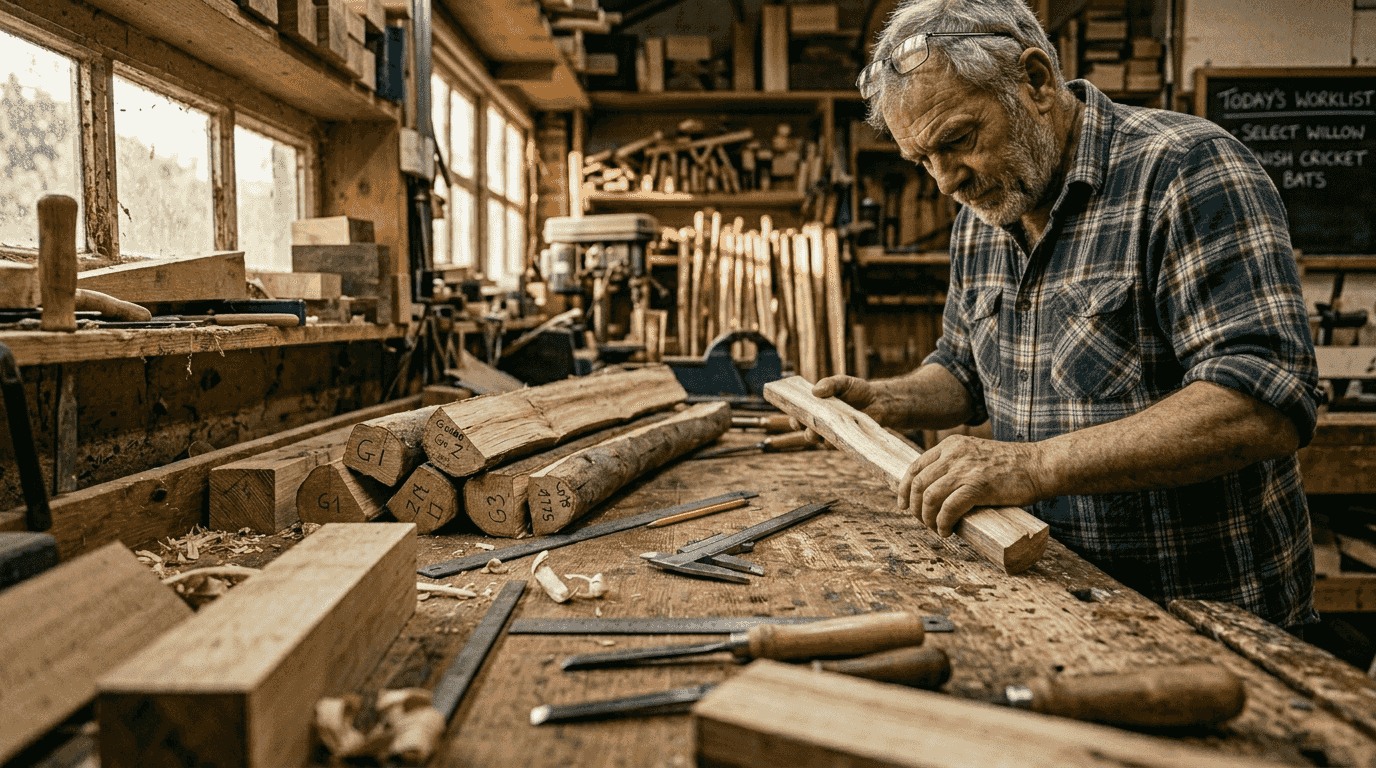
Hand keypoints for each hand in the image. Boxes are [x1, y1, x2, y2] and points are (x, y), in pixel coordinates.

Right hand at [789, 376, 880, 441]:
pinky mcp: (844, 441)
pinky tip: (836, 436)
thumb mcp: (843, 382)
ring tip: (817, 433)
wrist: (879, 402)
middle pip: (806, 430)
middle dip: (803, 430)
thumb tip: (815, 391)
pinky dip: (833, 441)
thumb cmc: (858, 390)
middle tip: (806, 426)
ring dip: (815, 437)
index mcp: (817, 407)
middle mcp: (822, 422)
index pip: (800, 414)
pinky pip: (835, 445)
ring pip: (818, 440)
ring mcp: (833, 433)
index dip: (794, 417)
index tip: (794, 417)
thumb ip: (830, 383)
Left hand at [897, 435, 1047, 537]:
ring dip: (927, 518)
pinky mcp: (978, 486)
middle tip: (922, 522)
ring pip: (928, 497)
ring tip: (936, 529)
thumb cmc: (1010, 467)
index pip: (915, 466)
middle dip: (914, 508)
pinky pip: (948, 509)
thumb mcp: (975, 455)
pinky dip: (943, 523)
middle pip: (917, 484)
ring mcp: (965, 469)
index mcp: (951, 445)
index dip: (904, 488)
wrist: (1039, 466)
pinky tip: (948, 531)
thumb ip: (956, 466)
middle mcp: (953, 454)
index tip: (904, 505)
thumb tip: (936, 492)